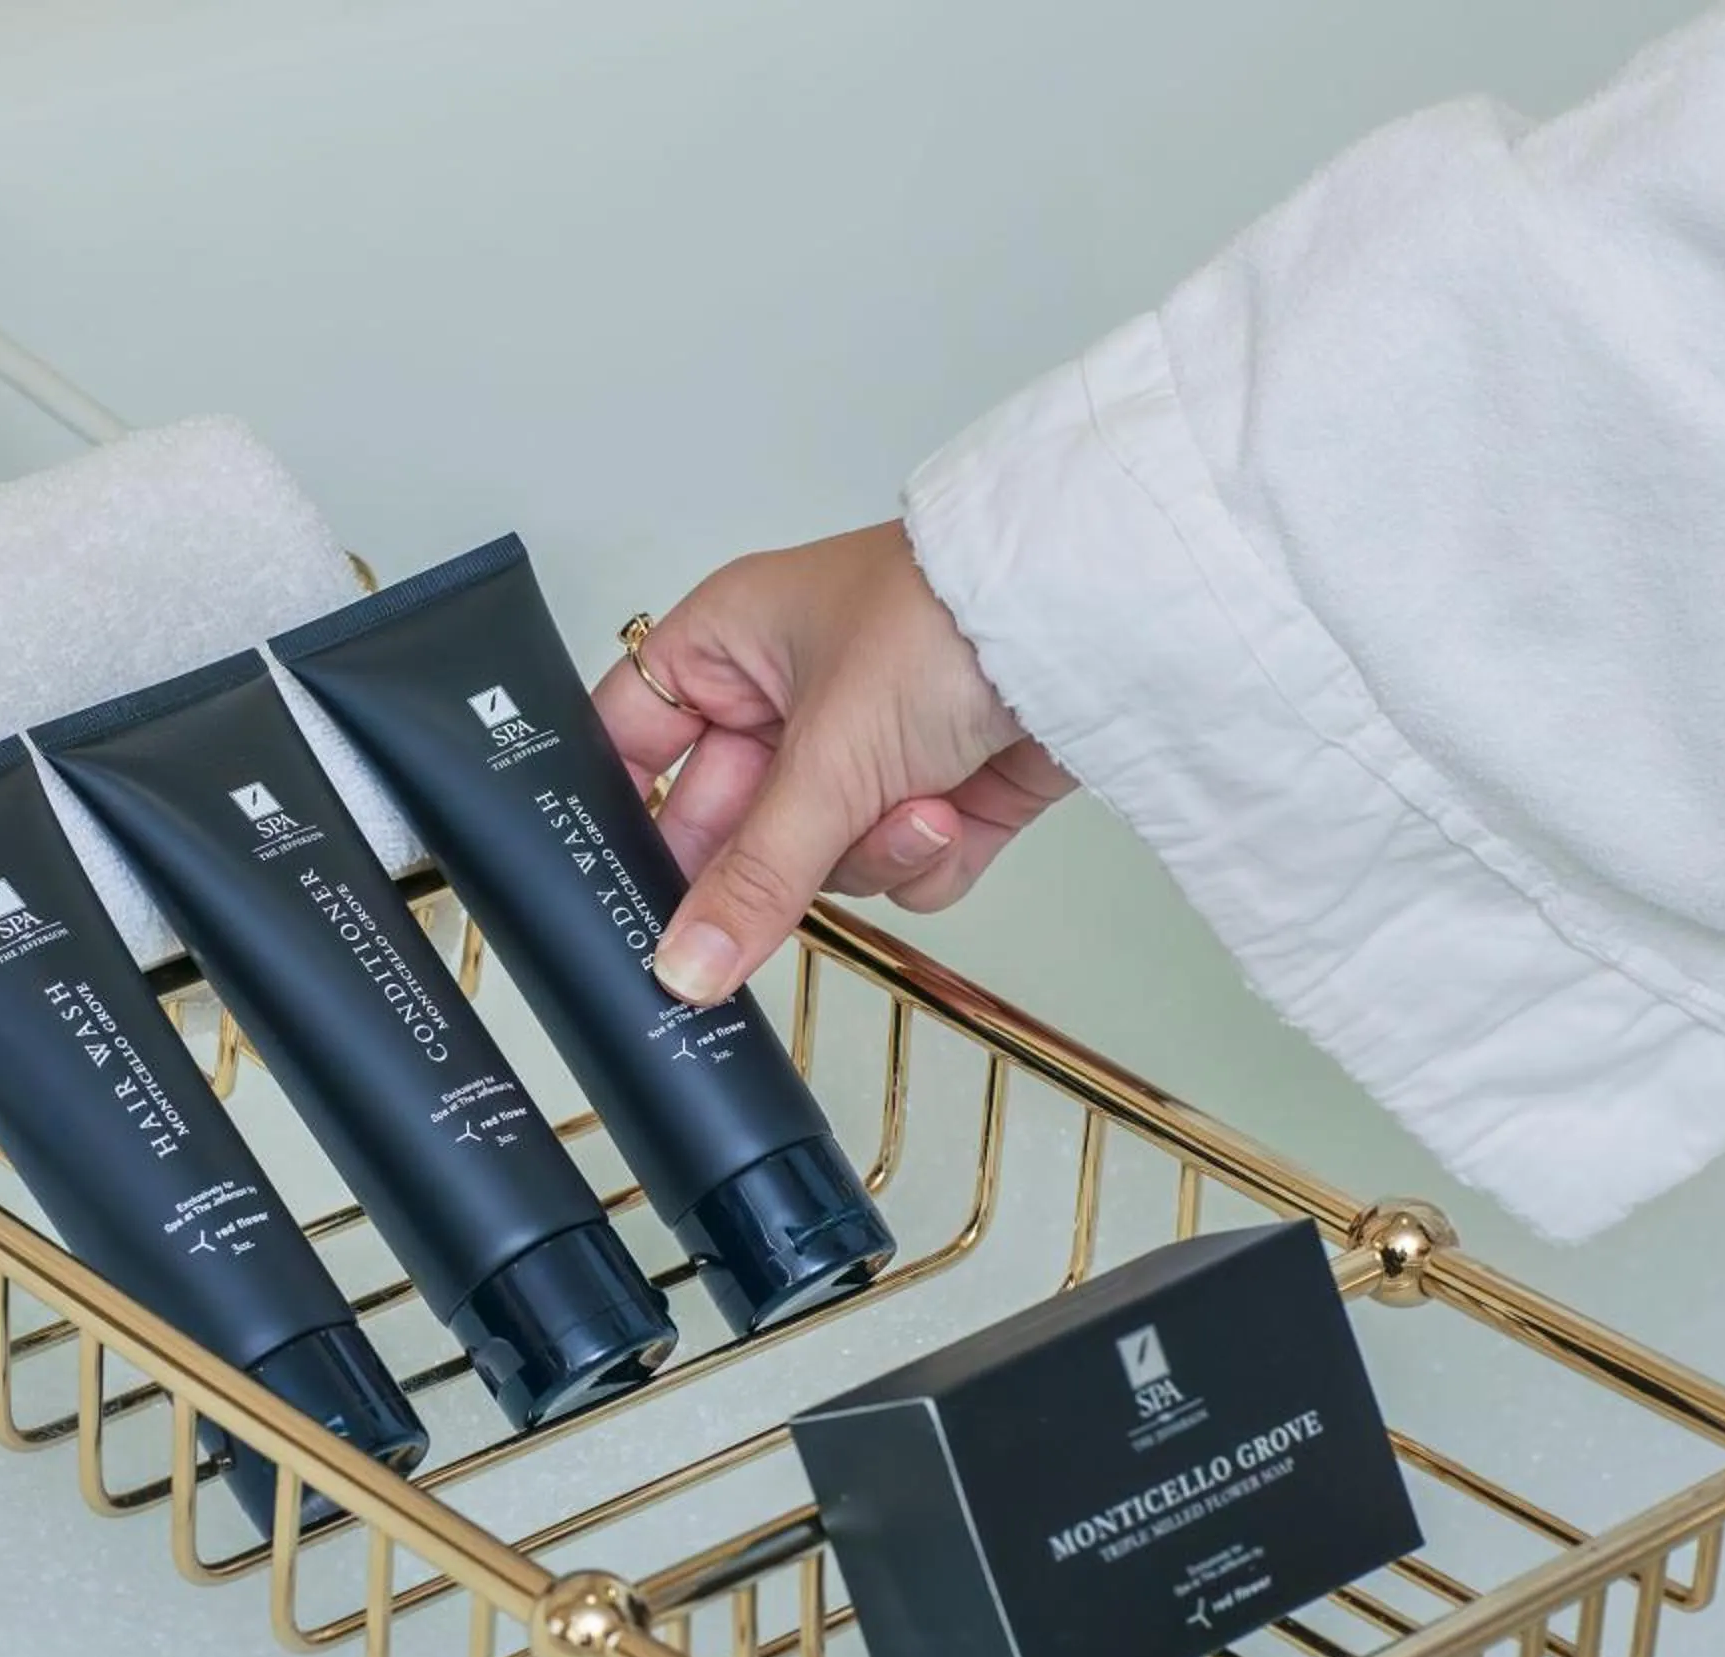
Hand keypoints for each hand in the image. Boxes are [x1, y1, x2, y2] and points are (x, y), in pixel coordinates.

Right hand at [591, 521, 1073, 1003]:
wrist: (1104, 620)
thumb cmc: (951, 619)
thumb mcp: (828, 759)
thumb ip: (753, 877)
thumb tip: (685, 968)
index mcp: (729, 647)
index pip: (632, 744)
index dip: (620, 817)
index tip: (622, 892)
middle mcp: (785, 697)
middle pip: (729, 828)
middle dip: (779, 858)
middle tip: (782, 888)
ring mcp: (861, 749)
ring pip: (818, 863)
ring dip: (870, 852)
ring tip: (920, 805)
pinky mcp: (934, 792)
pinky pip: (894, 870)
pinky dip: (928, 856)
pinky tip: (960, 809)